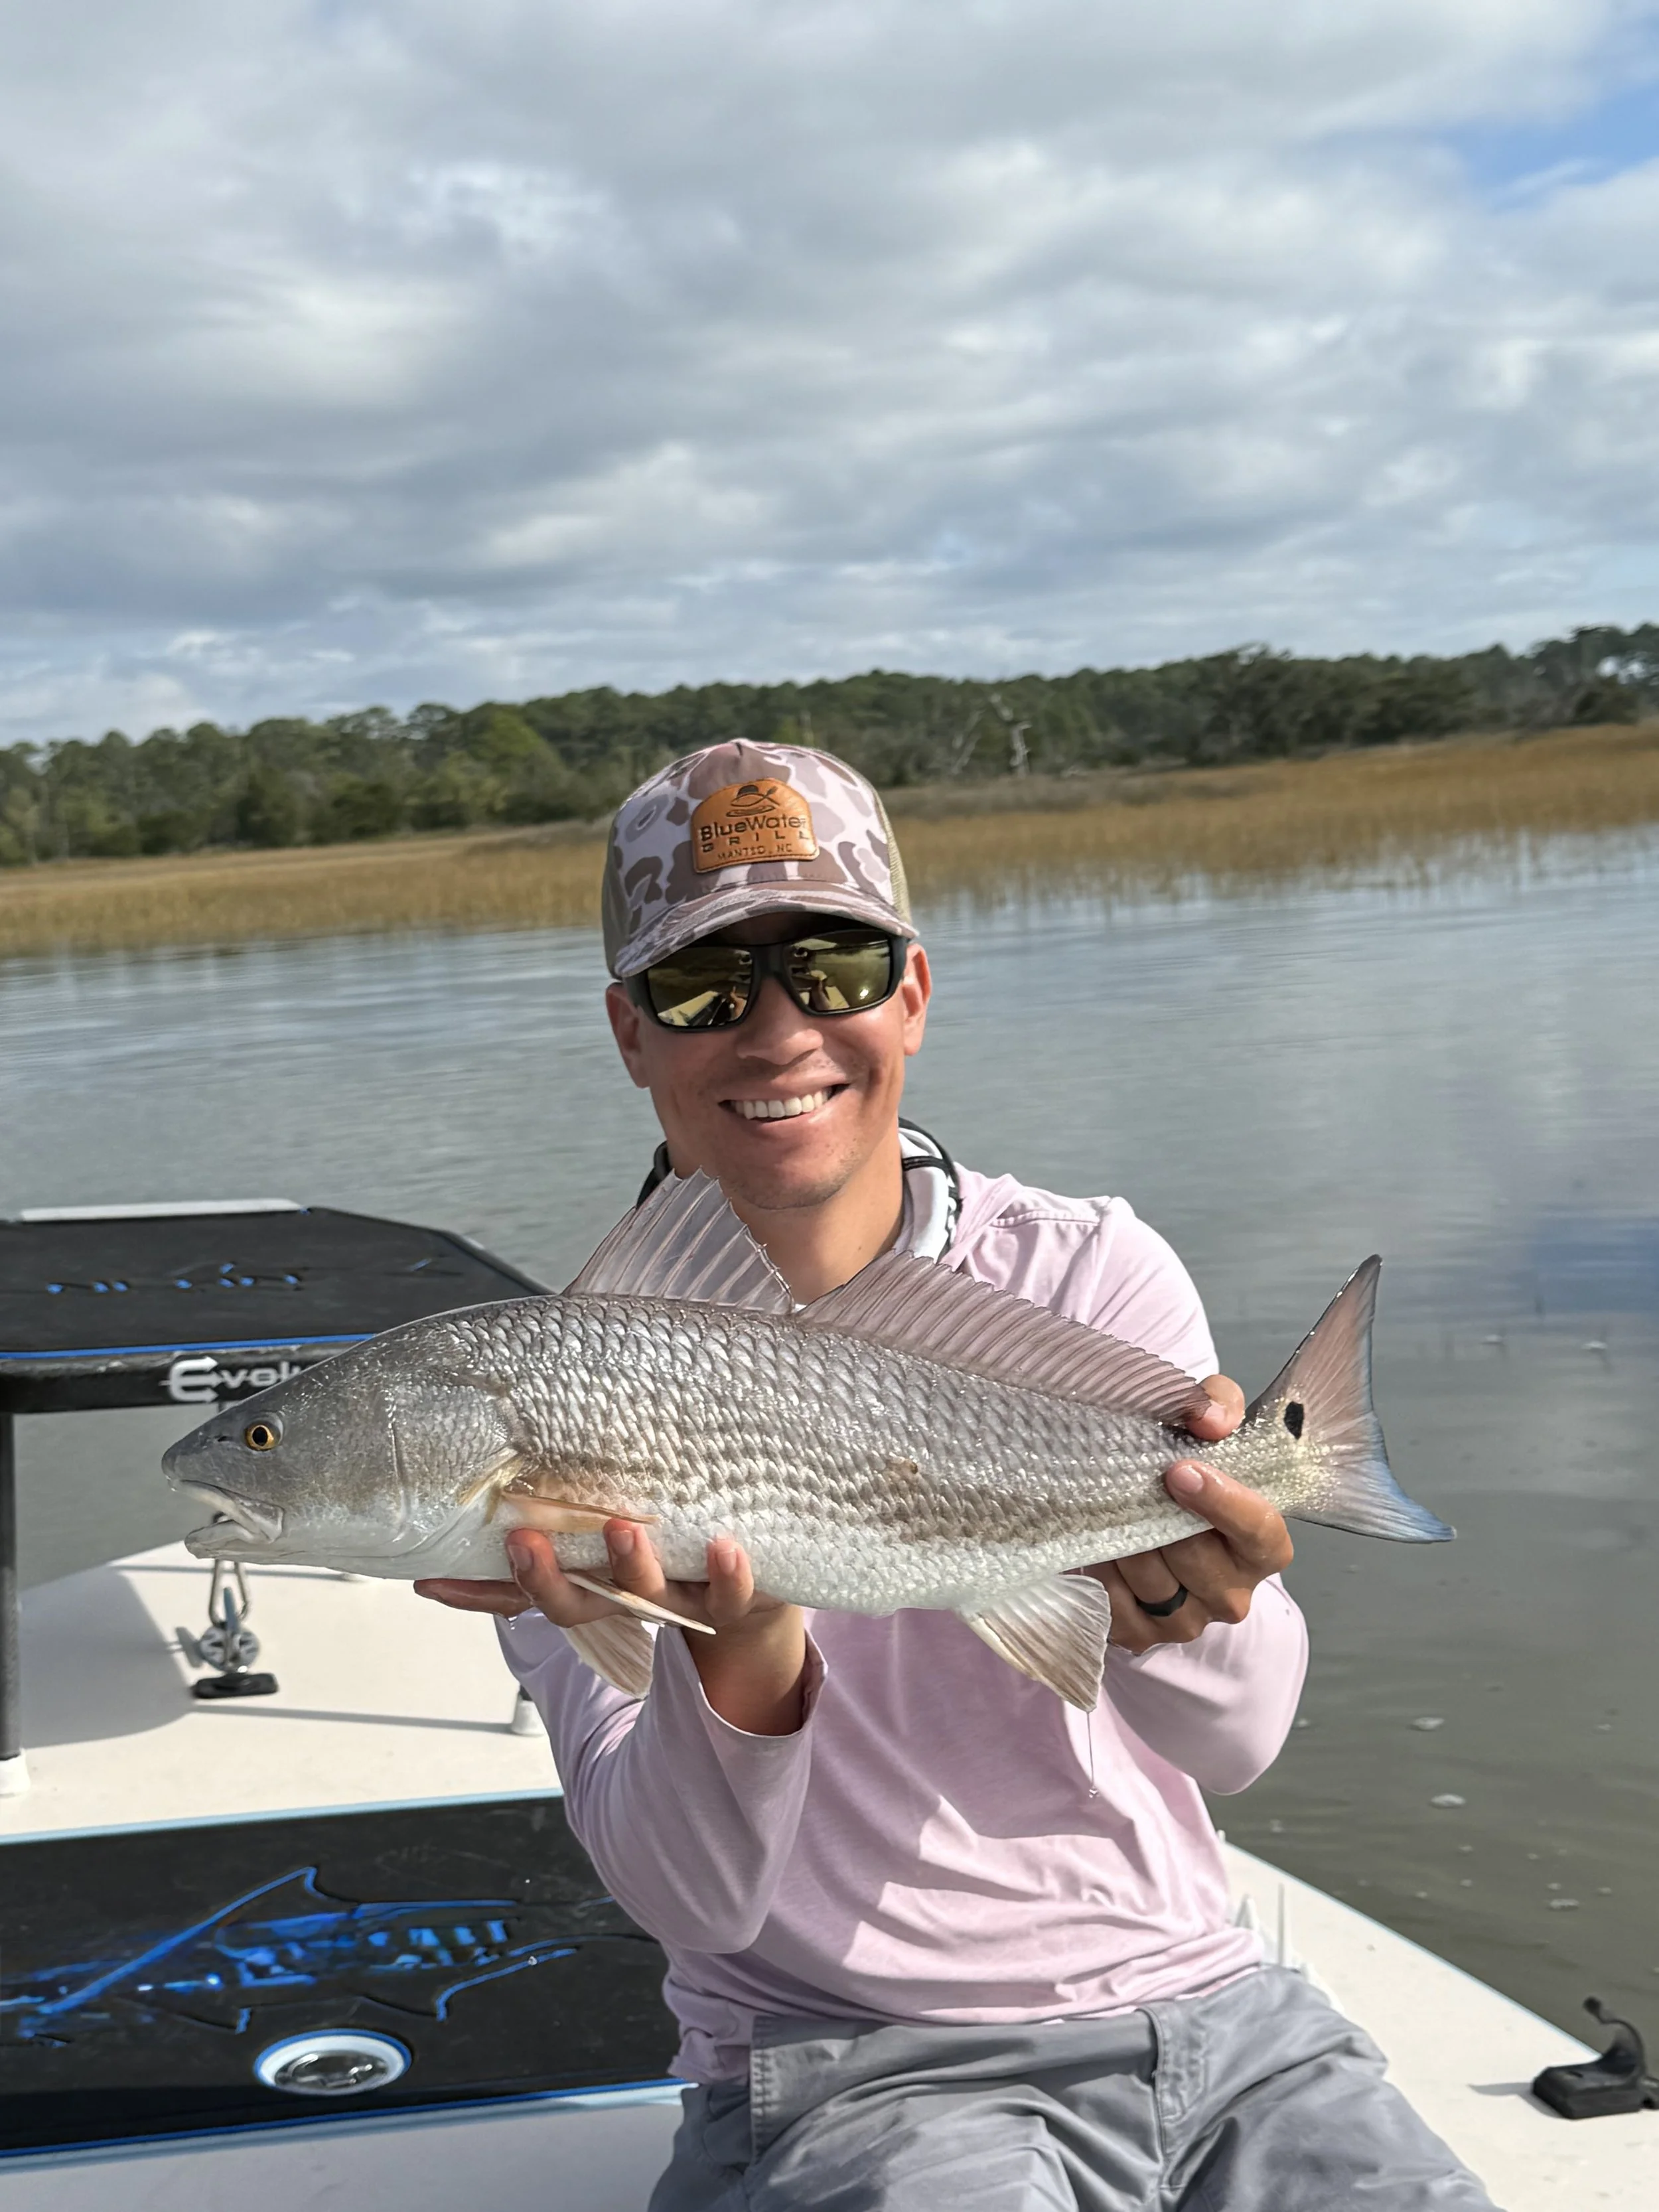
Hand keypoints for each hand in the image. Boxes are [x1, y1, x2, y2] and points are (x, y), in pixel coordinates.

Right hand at [416, 1523, 807, 1734]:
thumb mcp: (618, 1529)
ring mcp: (681, 1599)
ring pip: (646, 1596)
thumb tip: (503, 1475)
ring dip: (628, 1566)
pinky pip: (730, 1594)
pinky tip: (723, 1546)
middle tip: (522, 1541)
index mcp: (594, 1583)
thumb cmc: (677, 1549)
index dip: (478, 1592)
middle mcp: (629, 1597)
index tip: (431, 1579)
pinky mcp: (734, 1596)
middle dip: (544, 1578)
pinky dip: (726, 1574)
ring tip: (620, 1529)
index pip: (525, 1593)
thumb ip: (571, 1506)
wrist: (759, 1598)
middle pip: (575, 1603)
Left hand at [1095, 1373, 1293, 1652]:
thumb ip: (1218, 1405)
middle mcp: (1233, 1593)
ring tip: (1108, 1504)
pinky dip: (1099, 1568)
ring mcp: (1188, 1620)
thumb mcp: (1211, 1423)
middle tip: (1128, 1480)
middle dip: (1156, 1515)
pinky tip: (1094, 1541)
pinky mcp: (1141, 1635)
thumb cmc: (1193, 1465)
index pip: (1258, 1529)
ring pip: (1149, 1578)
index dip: (1220, 1501)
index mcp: (1265, 1546)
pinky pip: (1113, 1603)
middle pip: (1192, 1556)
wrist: (1158, 1516)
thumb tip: (1208, 1418)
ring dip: (1123, 1538)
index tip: (1177, 1470)